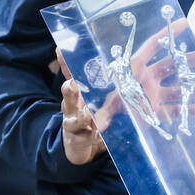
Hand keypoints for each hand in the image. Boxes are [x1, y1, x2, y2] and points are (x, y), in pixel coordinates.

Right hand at [58, 48, 106, 165]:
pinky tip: (99, 135)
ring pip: (76, 118)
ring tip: (88, 114)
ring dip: (82, 116)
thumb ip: (114, 81)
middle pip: (68, 93)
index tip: (60, 50)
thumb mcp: (102, 95)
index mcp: (79, 90)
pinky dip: (92, 136)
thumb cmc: (93, 114)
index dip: (65, 62)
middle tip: (74, 85)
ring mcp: (73, 122)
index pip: (71, 72)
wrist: (82, 144)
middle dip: (70, 89)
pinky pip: (86, 137)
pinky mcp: (79, 139)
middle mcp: (72, 104)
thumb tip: (134, 62)